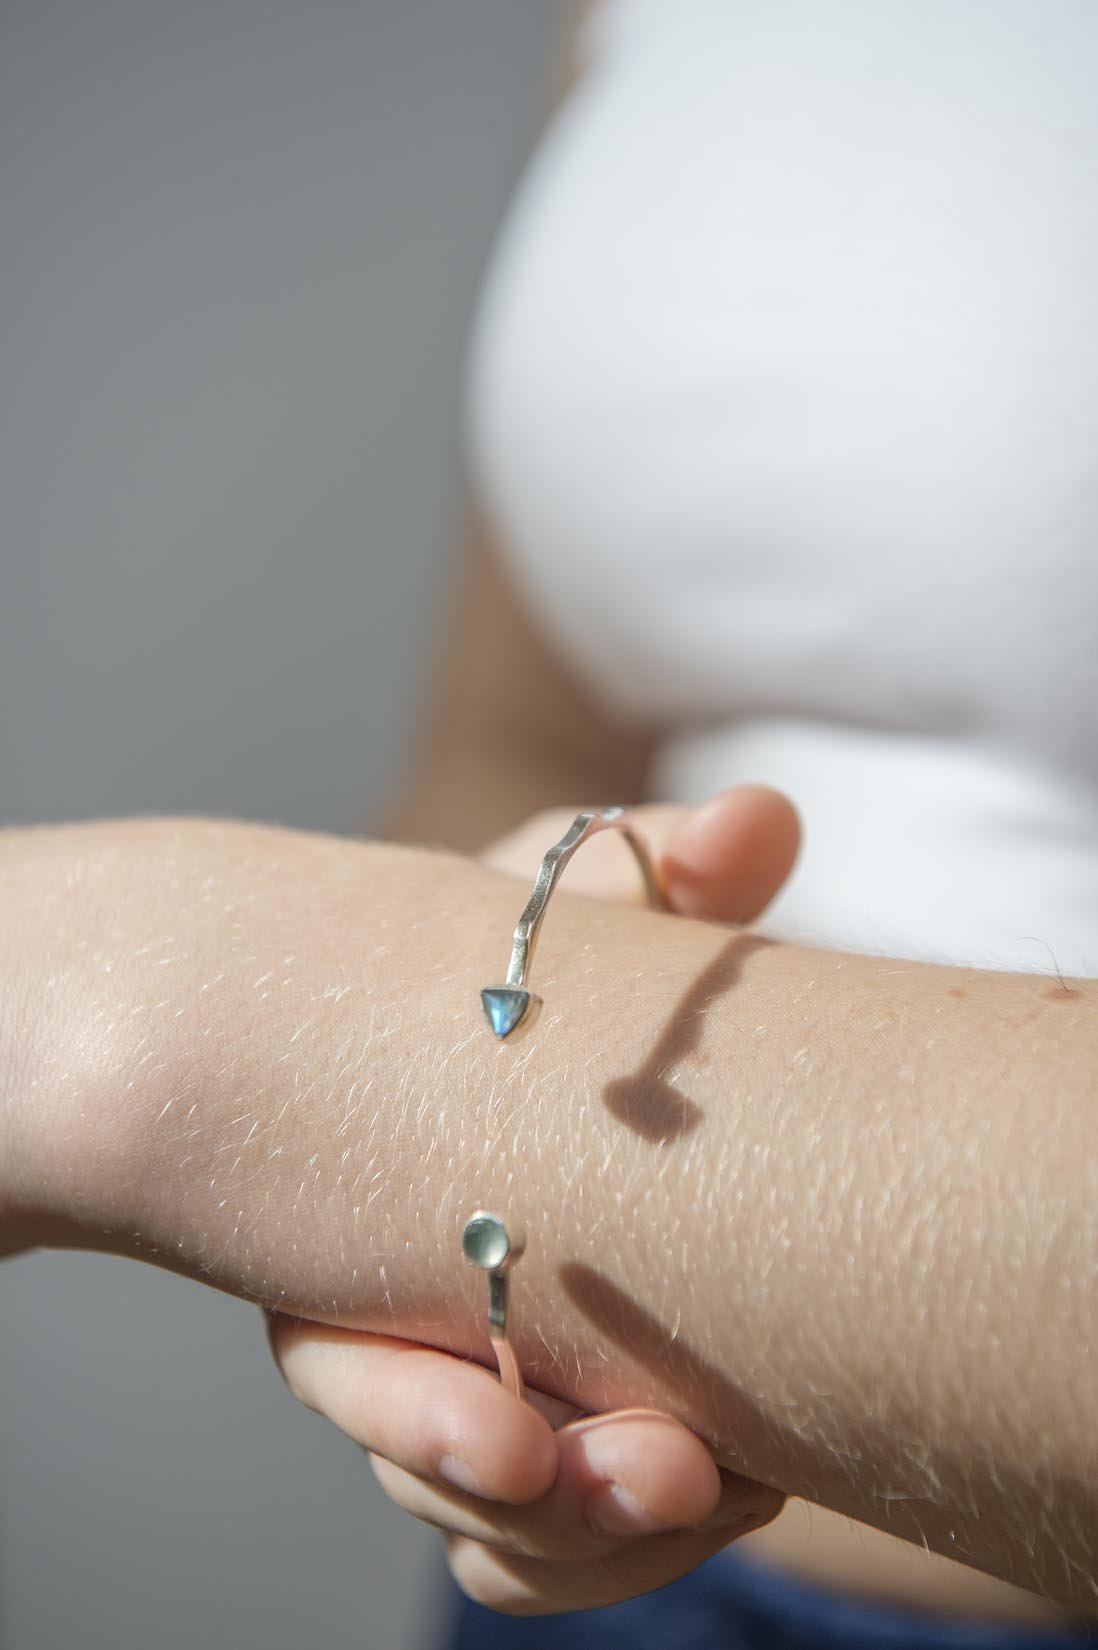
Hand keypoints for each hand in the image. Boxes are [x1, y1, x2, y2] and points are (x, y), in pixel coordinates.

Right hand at [270, 786, 798, 1614]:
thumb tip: (758, 819)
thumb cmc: (536, 972)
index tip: (518, 1438)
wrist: (539, 1051)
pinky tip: (727, 1494)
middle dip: (532, 1495)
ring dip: (598, 1534)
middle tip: (663, 1478)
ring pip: (498, 1521)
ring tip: (709, 1495)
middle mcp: (400, 1306)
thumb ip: (654, 867)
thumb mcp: (575, 917)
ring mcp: (478, 1368)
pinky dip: (621, 1543)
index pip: (346, 1348)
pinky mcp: (551, 1419)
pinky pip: (547, 1537)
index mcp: (373, 1208)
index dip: (422, 1413)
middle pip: (429, 1460)